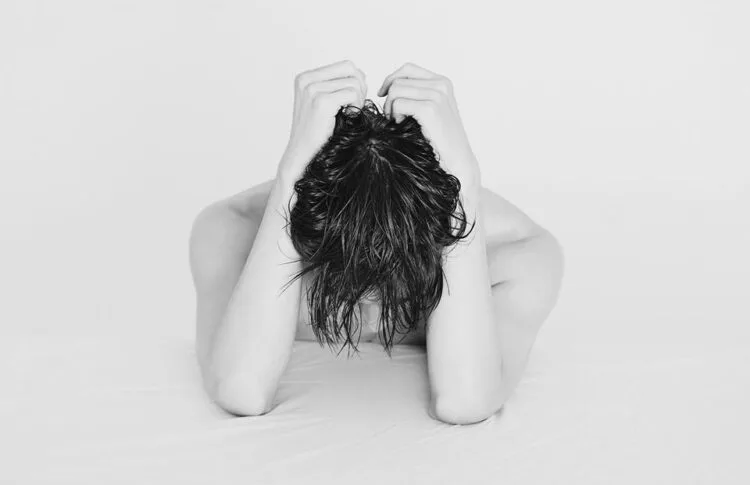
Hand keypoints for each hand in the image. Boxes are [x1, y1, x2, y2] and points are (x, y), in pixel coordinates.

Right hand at [279, 59, 366, 180]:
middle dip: (360, 88)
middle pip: (351, 69)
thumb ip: (337, 85)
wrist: (303, 156)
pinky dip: (357, 106)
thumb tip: (360, 73)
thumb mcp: (323, 103)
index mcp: (305, 77)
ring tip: (350, 114)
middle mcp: (306, 80)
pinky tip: (349, 118)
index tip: (352, 101)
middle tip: (355, 107)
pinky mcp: (321, 102)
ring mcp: (312, 90)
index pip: (345, 66)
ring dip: (358, 99)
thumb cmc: (318, 134)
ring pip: (354, 82)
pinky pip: (353, 94)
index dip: (356, 82)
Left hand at [377, 62, 480, 187]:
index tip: (382, 94)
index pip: (408, 68)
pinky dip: (395, 116)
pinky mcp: (430, 109)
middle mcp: (441, 85)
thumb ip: (416, 94)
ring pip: (395, 91)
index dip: (391, 79)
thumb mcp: (431, 110)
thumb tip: (387, 87)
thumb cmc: (440, 141)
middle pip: (398, 81)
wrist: (457, 162)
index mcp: (442, 82)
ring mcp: (437, 95)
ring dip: (390, 108)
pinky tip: (403, 127)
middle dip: (389, 99)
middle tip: (392, 118)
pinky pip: (398, 104)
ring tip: (398, 123)